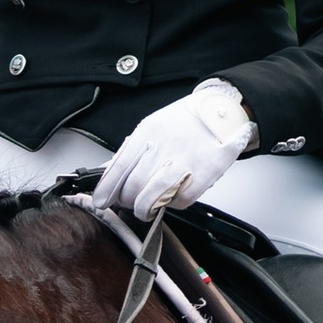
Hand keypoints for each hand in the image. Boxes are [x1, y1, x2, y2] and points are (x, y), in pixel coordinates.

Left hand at [91, 79, 253, 222]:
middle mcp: (165, 147)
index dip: (107, 189)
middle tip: (127, 202)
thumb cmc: (184, 122)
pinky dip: (171, 205)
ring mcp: (185, 162)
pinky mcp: (204, 175)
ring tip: (144, 209)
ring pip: (152, 198)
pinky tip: (170, 197)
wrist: (221, 113)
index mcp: (148, 133)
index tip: (101, 201)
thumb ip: (130, 151)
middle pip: (133, 186)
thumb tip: (108, 173)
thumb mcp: (151, 127)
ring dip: (144, 209)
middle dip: (125, 200)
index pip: (119, 167)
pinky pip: (180, 201)